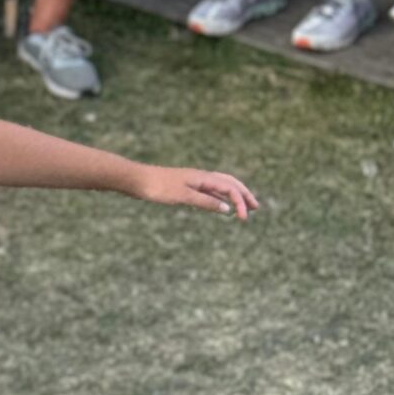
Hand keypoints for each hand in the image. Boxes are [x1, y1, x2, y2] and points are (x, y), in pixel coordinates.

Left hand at [132, 165, 259, 219]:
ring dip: (233, 194)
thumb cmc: (158, 187)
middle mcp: (201, 176)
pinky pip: (209, 189)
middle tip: (256, 208)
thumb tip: (226, 208)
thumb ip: (205, 201)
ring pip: (220, 185)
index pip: (229, 188)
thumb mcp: (183, 196)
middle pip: (229, 183)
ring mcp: (194, 180)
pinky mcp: (186, 186)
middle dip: (244, 194)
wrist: (137, 180)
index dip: (240, 202)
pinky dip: (220, 196)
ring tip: (243, 205)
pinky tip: (220, 203)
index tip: (245, 218)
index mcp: (203, 177)